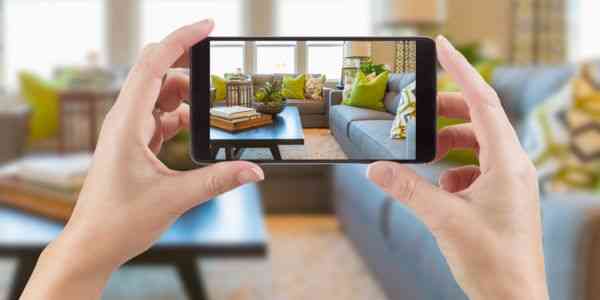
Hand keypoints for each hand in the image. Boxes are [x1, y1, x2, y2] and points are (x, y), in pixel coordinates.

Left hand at [21, 19, 263, 299]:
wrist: (92, 245)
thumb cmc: (118, 221)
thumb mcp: (174, 198)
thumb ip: (218, 181)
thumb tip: (254, 171)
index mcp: (127, 123)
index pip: (154, 64)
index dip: (182, 40)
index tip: (208, 27)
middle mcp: (124, 120)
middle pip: (157, 72)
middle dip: (189, 66)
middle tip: (219, 74)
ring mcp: (127, 130)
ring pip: (159, 94)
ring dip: (186, 96)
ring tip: (212, 109)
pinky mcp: (133, 143)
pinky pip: (158, 116)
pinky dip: (179, 116)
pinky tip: (195, 130)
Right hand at [367, 36, 547, 299]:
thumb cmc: (491, 261)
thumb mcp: (442, 219)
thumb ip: (407, 189)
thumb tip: (374, 170)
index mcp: (507, 162)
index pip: (483, 101)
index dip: (461, 70)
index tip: (442, 47)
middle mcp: (514, 166)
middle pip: (480, 119)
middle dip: (448, 111)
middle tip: (419, 111)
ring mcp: (511, 182)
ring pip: (479, 144)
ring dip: (450, 142)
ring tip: (426, 153)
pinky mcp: (505, 197)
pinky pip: (479, 168)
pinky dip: (456, 168)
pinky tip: (441, 186)